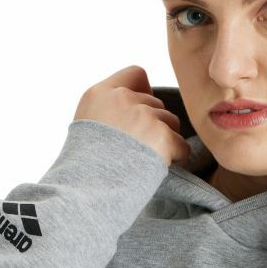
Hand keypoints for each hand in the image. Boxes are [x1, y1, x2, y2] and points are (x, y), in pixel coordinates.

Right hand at [73, 64, 191, 166]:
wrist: (85, 193)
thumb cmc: (84, 167)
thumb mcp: (86, 126)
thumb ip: (110, 110)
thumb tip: (142, 109)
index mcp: (100, 94)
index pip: (136, 74)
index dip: (144, 92)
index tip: (139, 113)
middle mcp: (122, 99)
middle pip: (156, 103)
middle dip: (153, 124)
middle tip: (137, 149)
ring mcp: (143, 116)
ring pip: (171, 122)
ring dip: (164, 140)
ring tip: (144, 160)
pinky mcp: (162, 136)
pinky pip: (182, 145)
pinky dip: (175, 158)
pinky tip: (156, 169)